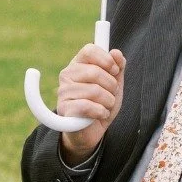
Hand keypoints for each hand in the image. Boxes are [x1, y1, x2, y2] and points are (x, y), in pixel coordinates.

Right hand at [57, 44, 126, 164]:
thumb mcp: (114, 84)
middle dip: (111, 86)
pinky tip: (100, 115)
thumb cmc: (102, 103)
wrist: (92, 130)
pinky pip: (88, 106)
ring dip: (108, 102)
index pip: (89, 50)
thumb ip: (117, 67)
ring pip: (94, 91)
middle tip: (111, 95)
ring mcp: (63, 92)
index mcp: (78, 64)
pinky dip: (101, 112)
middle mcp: (67, 75)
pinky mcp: (64, 109)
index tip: (115, 71)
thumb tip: (116, 53)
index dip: (106, 60)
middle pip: (95, 72)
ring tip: (104, 107)